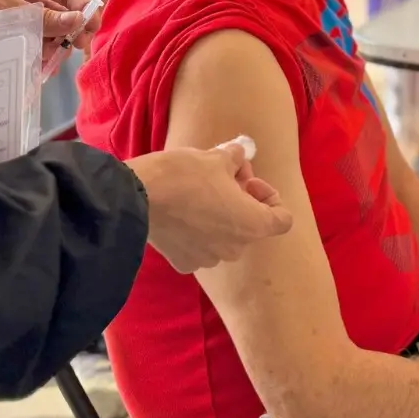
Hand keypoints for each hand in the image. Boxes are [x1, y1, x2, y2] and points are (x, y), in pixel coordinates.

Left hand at [0, 0, 98, 63]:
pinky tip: (38, 66)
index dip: (83, 6)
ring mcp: (18, 22)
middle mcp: (25, 0)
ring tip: (48, 58)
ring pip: (49, 35)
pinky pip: (34, 51)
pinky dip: (40, 59)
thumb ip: (43, 16)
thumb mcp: (6, 6)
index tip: (92, 26)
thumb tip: (79, 21)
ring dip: (54, 47)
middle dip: (71, 30)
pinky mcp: (10, 44)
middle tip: (78, 47)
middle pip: (61, 15)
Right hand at [128, 140, 293, 271]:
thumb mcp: (217, 157)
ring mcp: (209, 259)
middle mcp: (235, 249)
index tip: (246, 180)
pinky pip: (200, 245)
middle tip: (222, 175)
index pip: (282, 219)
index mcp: (252, 225)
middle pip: (250, 224)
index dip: (268, 196)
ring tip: (200, 191)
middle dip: (241, 199)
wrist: (136, 199)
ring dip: (220, 215)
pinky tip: (182, 212)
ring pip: (225, 236)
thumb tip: (240, 154)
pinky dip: (197, 230)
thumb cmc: (184, 176)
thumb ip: (237, 158)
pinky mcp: (184, 263)